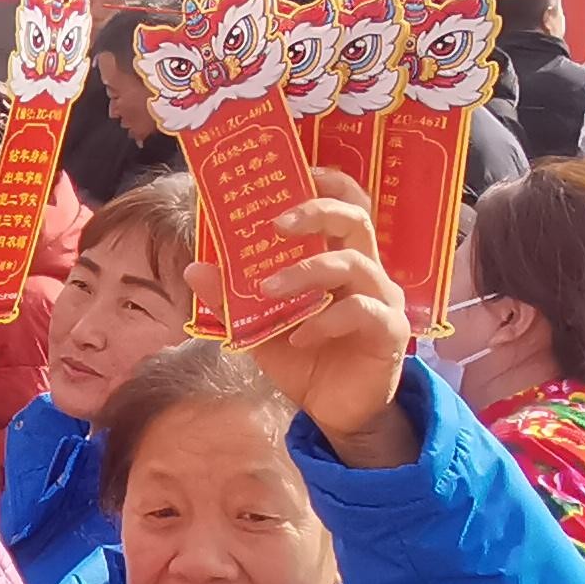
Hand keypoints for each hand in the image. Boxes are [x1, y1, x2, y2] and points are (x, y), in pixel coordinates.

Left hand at [244, 175, 416, 465]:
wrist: (336, 411)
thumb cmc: (306, 358)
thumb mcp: (260, 327)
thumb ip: (232, 299)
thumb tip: (196, 267)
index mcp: (338, 258)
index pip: (343, 203)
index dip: (326, 181)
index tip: (294, 171)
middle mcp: (366, 270)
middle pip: (356, 218)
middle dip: (316, 211)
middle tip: (276, 223)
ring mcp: (381, 298)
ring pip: (354, 263)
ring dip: (307, 271)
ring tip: (269, 290)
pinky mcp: (389, 331)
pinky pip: (361, 312)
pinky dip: (326, 320)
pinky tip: (300, 337)